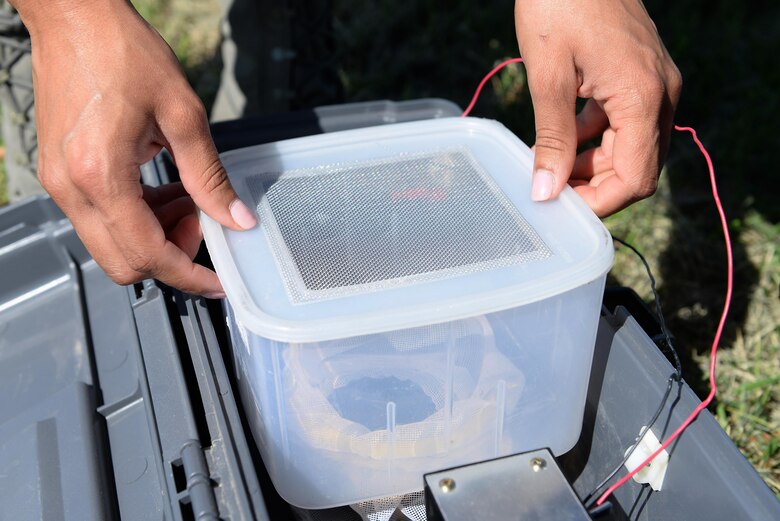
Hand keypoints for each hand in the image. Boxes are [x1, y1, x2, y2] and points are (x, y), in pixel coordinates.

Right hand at [15, 0, 255, 295]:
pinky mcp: (62, 175)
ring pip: (111, 245)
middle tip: (201, 223)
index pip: (148, 255)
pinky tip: (162, 189)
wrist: (74, 17)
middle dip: (171, 256)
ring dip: (154, 236)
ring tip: (185, 199)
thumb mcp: (183, 114)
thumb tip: (236, 218)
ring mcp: (62, 183)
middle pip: (124, 263)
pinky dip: (136, 217)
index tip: (216, 282)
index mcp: (102, 175)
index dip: (189, 275)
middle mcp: (73, 188)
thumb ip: (209, 176)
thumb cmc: (122, 52)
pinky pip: (101, 219)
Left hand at [515, 0, 681, 215]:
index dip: (600, 204)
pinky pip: (624, 122)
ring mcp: (654, 82)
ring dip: (595, 166)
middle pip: (637, 167)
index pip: (635, 177)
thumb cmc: (559, 4)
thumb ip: (551, 138)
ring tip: (552, 170)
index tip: (563, 212)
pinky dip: (597, 139)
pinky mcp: (639, 74)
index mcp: (643, 97)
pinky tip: (564, 141)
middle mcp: (660, 93)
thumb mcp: (548, 77)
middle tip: (552, 195)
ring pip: (631, 147)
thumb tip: (546, 191)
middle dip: (596, 189)